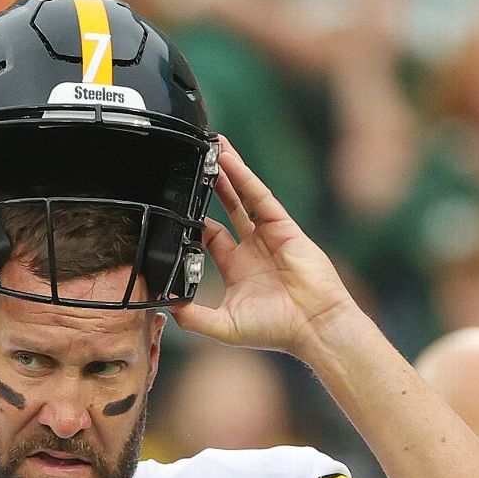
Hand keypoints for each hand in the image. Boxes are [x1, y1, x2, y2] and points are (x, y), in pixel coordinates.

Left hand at [170, 137, 356, 357]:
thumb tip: (166, 307)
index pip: (210, 236)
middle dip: (211, 186)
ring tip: (211, 147)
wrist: (312, 327)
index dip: (193, 222)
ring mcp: (268, 235)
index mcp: (237, 269)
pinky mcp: (283, 226)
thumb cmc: (275, 330)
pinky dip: (243, 176)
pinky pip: (259, 196)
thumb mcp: (223, 327)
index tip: (176, 207)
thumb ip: (193, 317)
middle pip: (226, 208)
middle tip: (194, 163)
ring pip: (242, 195)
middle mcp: (252, 248)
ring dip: (226, 172)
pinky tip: (228, 160)